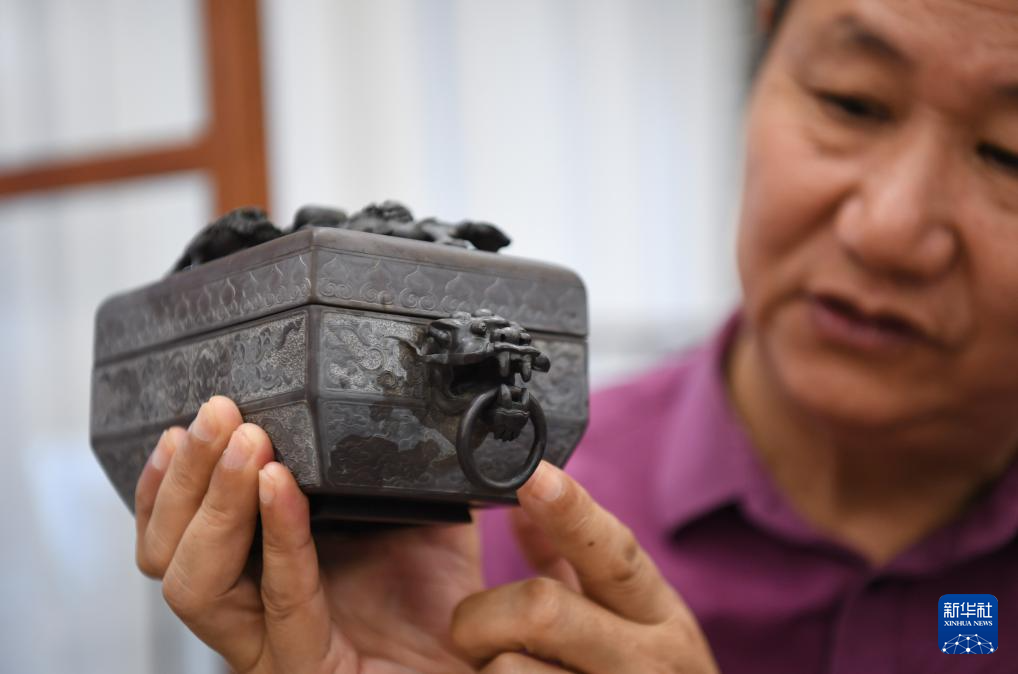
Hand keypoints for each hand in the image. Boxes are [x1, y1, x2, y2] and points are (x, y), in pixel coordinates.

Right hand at [134, 396, 480, 673]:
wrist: (480, 655)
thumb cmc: (438, 593)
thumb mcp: (407, 507)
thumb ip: (379, 461)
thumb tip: (378, 396)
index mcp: (254, 572)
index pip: (176, 532)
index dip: (166, 480)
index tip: (189, 422)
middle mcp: (250, 611)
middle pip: (167, 553)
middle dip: (187, 475)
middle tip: (219, 414)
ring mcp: (272, 646)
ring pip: (196, 583)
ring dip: (216, 502)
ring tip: (248, 443)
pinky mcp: (308, 666)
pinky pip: (281, 599)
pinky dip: (279, 535)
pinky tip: (280, 486)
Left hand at [451, 462, 719, 673]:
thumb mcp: (631, 620)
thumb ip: (578, 559)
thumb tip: (531, 497)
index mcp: (657, 616)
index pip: (612, 552)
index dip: (571, 512)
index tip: (531, 474)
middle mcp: (648, 663)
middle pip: (542, 609)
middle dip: (484, 616)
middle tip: (471, 635)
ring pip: (508, 672)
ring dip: (486, 673)